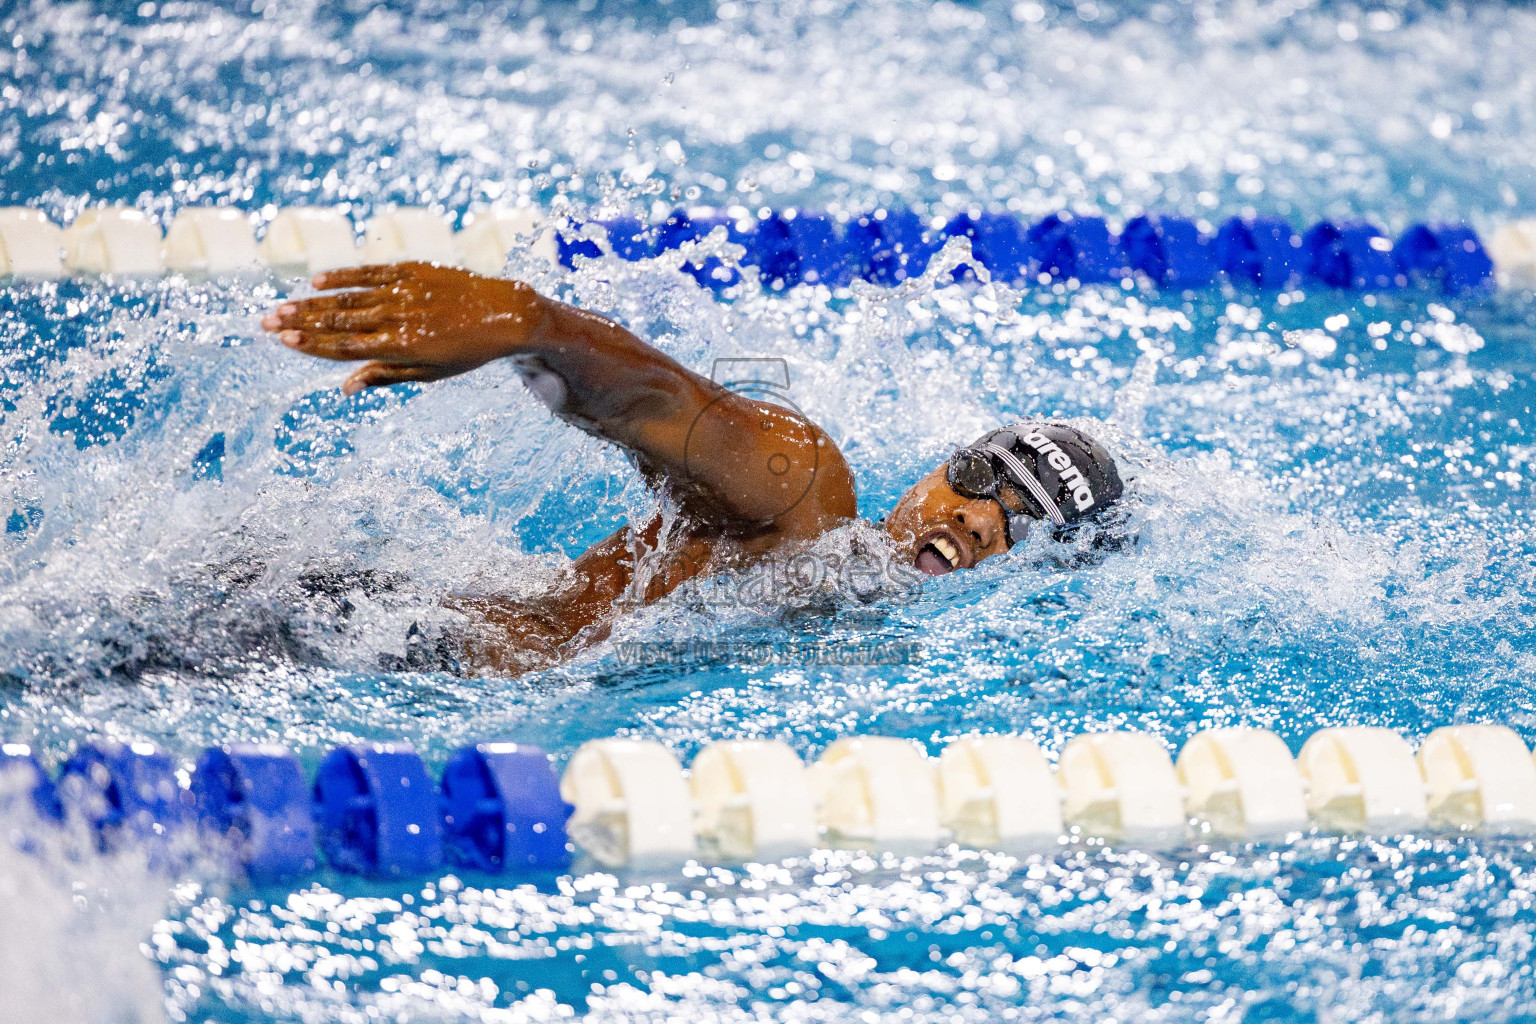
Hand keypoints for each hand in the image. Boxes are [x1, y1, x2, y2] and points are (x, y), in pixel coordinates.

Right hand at [261, 262, 544, 394]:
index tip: (283, 340)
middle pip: (339, 321)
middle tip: (265, 322)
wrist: (505, 313)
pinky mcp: (412, 271)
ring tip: (282, 305)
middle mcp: (398, 318)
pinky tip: (318, 280)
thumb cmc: (466, 351)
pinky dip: (344, 276)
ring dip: (312, 302)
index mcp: (401, 348)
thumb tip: (346, 388)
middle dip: (300, 322)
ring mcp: (403, 292)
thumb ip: (385, 375)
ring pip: (348, 298)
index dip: (313, 345)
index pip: (346, 347)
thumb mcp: (430, 372)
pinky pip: (371, 273)